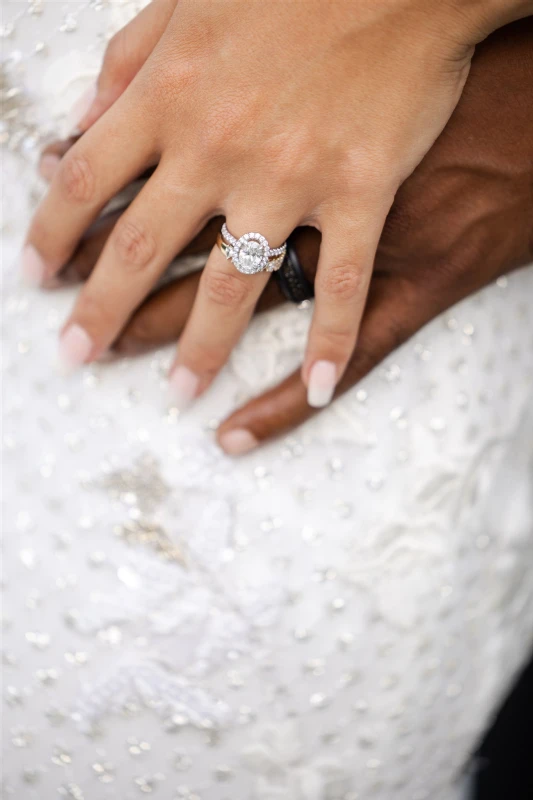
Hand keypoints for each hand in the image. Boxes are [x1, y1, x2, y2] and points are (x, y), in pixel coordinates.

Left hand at [24, 0, 525, 409]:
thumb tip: (81, 126)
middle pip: (139, 250)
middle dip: (101, 312)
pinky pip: (340, 283)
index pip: (86, 180)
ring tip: (178, 392)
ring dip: (198, 348)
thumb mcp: (188, 2)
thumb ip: (128, 67)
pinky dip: (328, 342)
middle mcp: (218, 145)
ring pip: (230, 286)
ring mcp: (291, 176)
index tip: (34, 274)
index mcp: (171, 94)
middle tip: (77, 356)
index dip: (51, 233)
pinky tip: (313, 388)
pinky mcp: (361, 192)